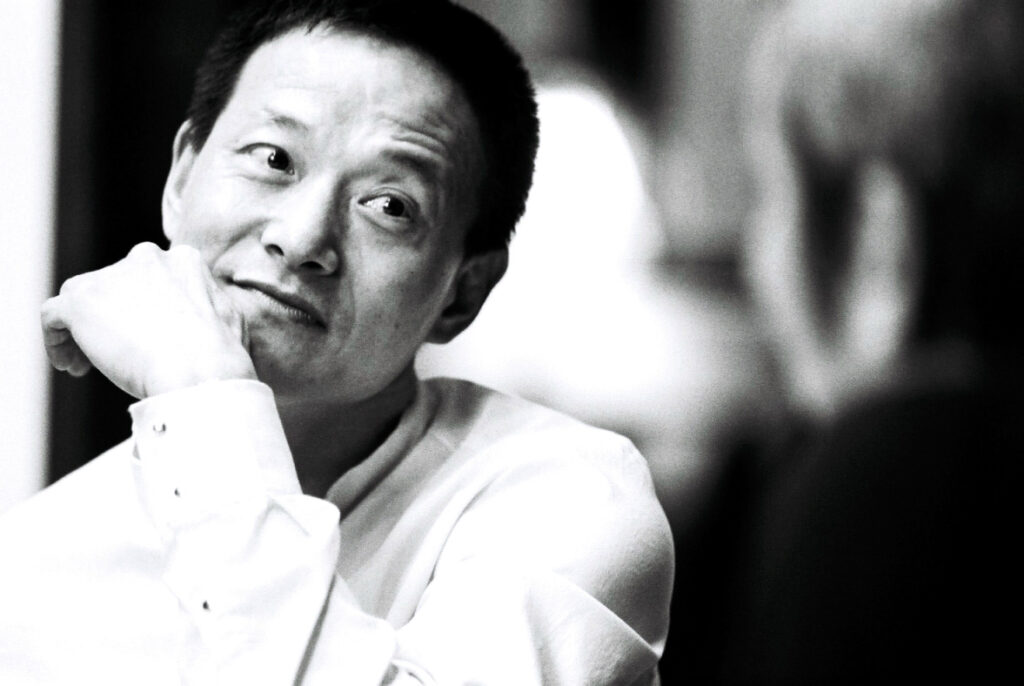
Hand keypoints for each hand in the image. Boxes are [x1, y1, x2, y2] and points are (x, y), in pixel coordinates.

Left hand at [41, 242, 256, 398]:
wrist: (200, 372)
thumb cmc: (221, 357)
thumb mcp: (227, 318)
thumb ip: (205, 305)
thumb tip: (201, 315)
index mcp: (183, 260)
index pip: (149, 278)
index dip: (142, 309)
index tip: (143, 337)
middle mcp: (146, 257)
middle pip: (115, 286)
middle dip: (113, 318)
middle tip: (117, 352)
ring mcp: (111, 275)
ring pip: (83, 300)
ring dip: (84, 331)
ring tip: (88, 365)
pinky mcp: (80, 298)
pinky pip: (54, 315)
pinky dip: (57, 341)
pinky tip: (71, 366)